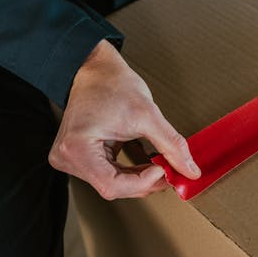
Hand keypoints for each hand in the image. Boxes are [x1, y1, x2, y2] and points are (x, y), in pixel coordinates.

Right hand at [48, 40, 201, 198]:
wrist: (96, 69)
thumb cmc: (112, 84)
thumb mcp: (147, 114)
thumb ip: (171, 145)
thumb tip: (189, 170)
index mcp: (76, 148)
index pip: (113, 186)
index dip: (144, 183)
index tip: (166, 171)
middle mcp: (68, 158)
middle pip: (114, 187)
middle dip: (146, 181)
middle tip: (170, 170)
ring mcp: (72, 159)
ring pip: (114, 184)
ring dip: (140, 178)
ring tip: (161, 164)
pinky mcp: (81, 158)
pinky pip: (111, 175)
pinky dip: (131, 172)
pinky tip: (147, 164)